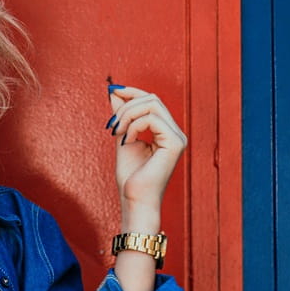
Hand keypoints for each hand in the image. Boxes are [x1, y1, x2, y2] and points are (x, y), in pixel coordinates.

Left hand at [107, 85, 186, 230]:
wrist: (134, 199)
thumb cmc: (130, 176)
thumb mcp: (122, 137)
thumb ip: (122, 116)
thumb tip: (114, 92)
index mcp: (165, 131)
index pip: (151, 100)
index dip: (131, 91)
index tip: (111, 91)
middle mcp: (175, 132)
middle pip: (152, 98)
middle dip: (126, 105)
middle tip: (112, 123)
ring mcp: (177, 137)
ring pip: (152, 104)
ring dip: (127, 114)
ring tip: (117, 132)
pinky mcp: (175, 143)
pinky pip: (152, 118)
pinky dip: (134, 125)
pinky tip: (127, 140)